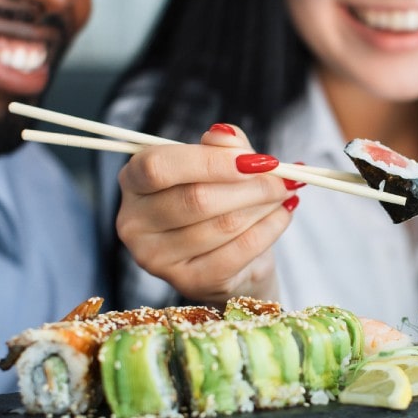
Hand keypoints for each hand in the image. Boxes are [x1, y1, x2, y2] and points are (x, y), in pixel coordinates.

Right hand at [115, 124, 295, 302]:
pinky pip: (238, 251)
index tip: (254, 160)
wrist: (231, 260)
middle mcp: (134, 222)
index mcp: (133, 181)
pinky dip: (269, 229)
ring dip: (264, 206)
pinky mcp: (188, 282)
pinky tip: (282, 216)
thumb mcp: (219, 167)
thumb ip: (222, 147)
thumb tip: (227, 135)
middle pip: (196, 199)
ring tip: (284, 195)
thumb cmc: (219, 202)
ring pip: (223, 225)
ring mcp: (156, 258)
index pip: (159, 167)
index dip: (210, 162)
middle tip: (282, 178)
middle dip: (250, 185)